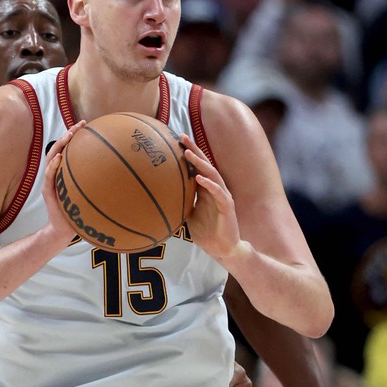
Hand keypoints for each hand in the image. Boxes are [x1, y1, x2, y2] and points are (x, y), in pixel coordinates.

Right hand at [42, 120, 87, 245]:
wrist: (64, 230)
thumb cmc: (78, 214)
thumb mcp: (90, 196)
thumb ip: (98, 184)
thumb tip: (123, 176)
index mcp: (65, 173)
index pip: (68, 149)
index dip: (75, 136)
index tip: (87, 124)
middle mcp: (56, 174)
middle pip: (59, 149)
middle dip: (68, 135)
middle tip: (79, 125)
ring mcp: (50, 182)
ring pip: (51, 159)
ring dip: (59, 146)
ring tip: (68, 136)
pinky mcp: (48, 192)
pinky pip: (49, 177)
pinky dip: (53, 167)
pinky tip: (59, 158)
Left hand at [180, 134, 243, 263]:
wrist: (222, 249)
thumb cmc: (206, 232)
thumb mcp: (188, 215)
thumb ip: (180, 203)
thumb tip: (159, 198)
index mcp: (206, 189)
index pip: (197, 167)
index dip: (188, 153)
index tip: (175, 141)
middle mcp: (215, 189)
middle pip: (205, 164)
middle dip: (194, 149)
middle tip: (181, 137)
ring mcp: (223, 196)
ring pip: (212, 174)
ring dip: (200, 163)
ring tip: (188, 153)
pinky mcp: (227, 207)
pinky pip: (219, 193)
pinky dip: (209, 185)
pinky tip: (199, 178)